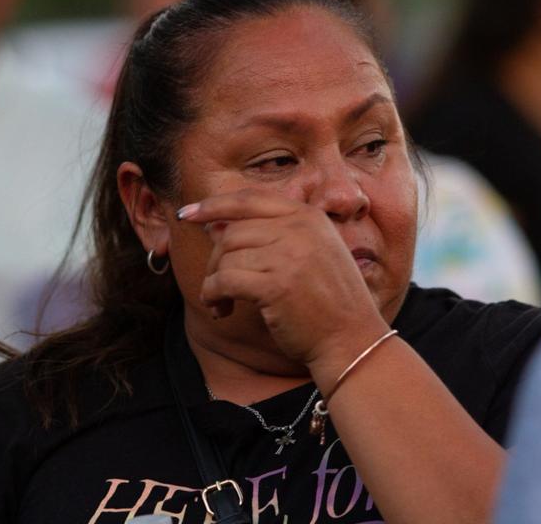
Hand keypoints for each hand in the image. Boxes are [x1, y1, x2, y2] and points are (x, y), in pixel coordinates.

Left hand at [178, 189, 389, 367]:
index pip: (250, 199)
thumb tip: (214, 226)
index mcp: (309, 216)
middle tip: (217, 286)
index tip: (188, 213)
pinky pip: (224, 280)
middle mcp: (300, 229)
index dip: (214, 204)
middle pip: (232, 231)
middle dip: (215, 260)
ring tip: (221, 304)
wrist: (352, 341)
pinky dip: (214, 296)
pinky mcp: (276, 285)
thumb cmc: (327, 303)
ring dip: (214, 282)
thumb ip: (271, 235)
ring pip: (226, 257)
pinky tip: (222, 311)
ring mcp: (289, 255)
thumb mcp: (310, 255)